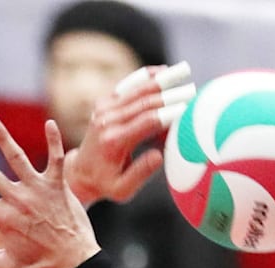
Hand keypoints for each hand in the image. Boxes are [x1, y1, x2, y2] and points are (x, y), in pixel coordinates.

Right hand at [0, 117, 101, 267]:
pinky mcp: (59, 185)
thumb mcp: (9, 265)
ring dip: (3, 138)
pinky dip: (54, 141)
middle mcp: (18, 200)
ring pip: (17, 158)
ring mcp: (39, 190)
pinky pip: (56, 159)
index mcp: (4, 219)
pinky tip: (49, 123)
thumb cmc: (42, 263)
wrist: (76, 261)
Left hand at [66, 62, 192, 204]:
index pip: (147, 122)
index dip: (169, 113)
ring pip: (137, 89)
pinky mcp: (104, 102)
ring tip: (184, 71)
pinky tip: (163, 71)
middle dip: (171, 95)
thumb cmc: (106, 184)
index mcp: (114, 141)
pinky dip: (145, 77)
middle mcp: (108, 121)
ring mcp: (104, 109)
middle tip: (194, 90)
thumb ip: (140, 173)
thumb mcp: (122, 190)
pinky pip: (128, 86)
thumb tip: (159, 155)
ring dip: (162, 80)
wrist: (81, 171)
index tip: (189, 107)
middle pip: (144, 102)